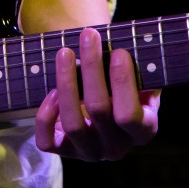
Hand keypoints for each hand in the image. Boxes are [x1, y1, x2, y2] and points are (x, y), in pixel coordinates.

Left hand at [35, 27, 159, 160]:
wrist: (108, 102)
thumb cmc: (126, 83)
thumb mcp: (142, 78)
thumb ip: (140, 68)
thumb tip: (130, 45)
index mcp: (142, 131)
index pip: (129, 115)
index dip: (123, 83)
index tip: (118, 51)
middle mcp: (116, 148)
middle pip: (98, 110)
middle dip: (92, 68)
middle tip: (88, 35)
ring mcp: (89, 152)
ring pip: (73, 123)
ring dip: (66, 83)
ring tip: (65, 52)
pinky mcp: (63, 151)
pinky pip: (47, 141)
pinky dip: (46, 115)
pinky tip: (52, 91)